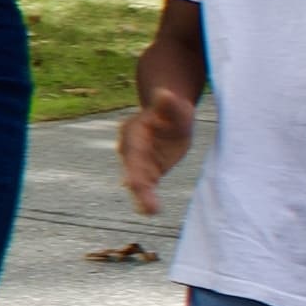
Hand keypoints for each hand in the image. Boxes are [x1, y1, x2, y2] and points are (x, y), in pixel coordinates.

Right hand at [117, 80, 196, 213]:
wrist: (169, 115)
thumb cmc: (172, 109)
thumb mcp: (174, 106)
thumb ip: (168, 104)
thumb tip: (165, 93)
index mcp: (133, 133)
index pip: (132, 153)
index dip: (133, 168)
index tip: (134, 184)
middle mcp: (131, 150)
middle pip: (132, 170)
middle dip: (137, 187)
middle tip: (146, 206)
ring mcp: (138, 162)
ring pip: (137, 181)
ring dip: (142, 197)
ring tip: (150, 212)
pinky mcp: (148, 171)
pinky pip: (146, 186)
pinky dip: (147, 199)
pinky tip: (151, 211)